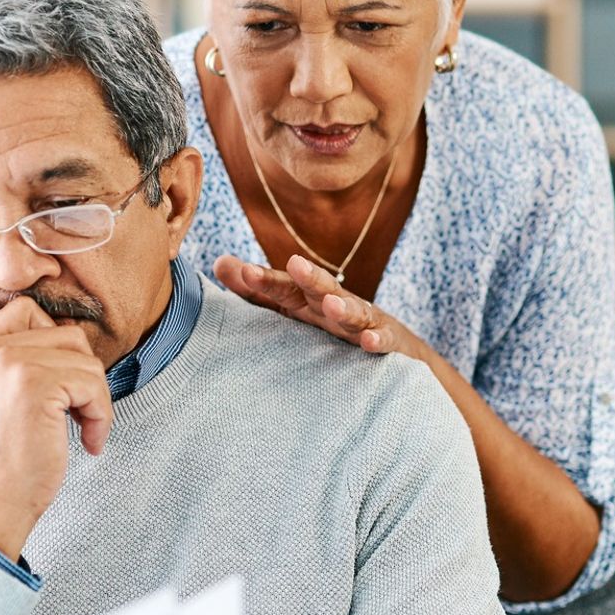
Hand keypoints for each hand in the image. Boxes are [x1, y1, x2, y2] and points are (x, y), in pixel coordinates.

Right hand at [0, 295, 111, 559]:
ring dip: (94, 397)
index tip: (61, 388)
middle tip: (77, 412)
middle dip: (82, 374)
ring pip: (84, 357)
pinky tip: (89, 442)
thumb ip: (9, 363)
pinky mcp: (34, 383)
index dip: (56, 344)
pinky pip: (91, 382)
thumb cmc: (1, 459)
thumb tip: (61, 337)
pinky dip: (101, 414)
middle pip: (66, 334)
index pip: (28, 310)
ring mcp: (10, 362)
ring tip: (83, 429)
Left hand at [212, 252, 410, 356]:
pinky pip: (383, 342)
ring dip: (344, 309)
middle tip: (295, 263)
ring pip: (354, 314)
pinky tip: (369, 342)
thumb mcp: (294, 310)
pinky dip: (378, 341)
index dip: (266, 281)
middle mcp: (335, 308)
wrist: (395, 352)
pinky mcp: (389, 344)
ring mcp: (364, 324)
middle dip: (310, 277)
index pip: (284, 288)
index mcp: (308, 302)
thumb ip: (256, 292)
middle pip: (321, 291)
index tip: (242, 272)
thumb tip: (219, 262)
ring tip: (332, 305)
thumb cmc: (332, 329)